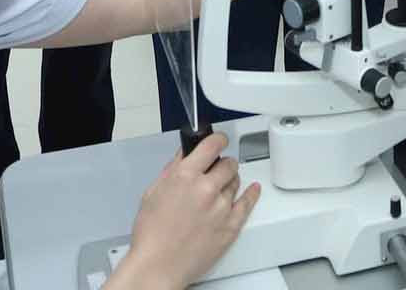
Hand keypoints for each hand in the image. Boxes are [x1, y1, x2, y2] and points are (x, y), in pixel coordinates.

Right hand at [113, 132, 259, 287]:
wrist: (158, 266)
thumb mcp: (153, 192)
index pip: (213, 144)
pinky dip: (251, 194)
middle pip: (228, 163)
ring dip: (228, 182)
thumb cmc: (151, 235)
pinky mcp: (231, 226)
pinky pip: (247, 204)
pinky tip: (253, 190)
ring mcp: (221, 207)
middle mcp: (206, 188)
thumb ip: (172, 169)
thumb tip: (185, 154)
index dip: (217, 140)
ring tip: (216, 191)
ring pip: (236, 182)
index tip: (218, 141)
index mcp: (185, 175)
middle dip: (221, 165)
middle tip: (213, 172)